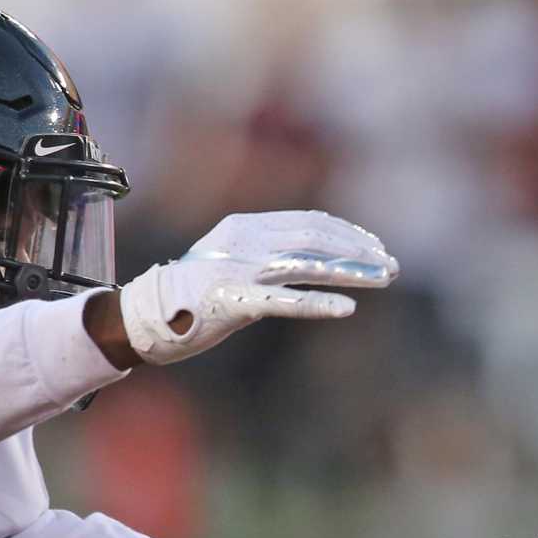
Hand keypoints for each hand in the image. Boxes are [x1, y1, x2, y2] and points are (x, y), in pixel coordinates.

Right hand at [119, 211, 397, 364]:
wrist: (145, 315)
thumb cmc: (193, 293)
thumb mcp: (231, 260)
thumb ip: (267, 253)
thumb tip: (316, 258)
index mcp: (244, 226)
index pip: (308, 222)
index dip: (347, 234)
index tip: (376, 249)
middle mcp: (244, 242)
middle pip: (315, 238)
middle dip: (358, 251)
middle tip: (392, 268)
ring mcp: (239, 271)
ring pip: (307, 264)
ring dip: (351, 272)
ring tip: (383, 280)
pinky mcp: (234, 303)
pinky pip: (284, 301)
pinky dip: (319, 303)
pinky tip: (347, 309)